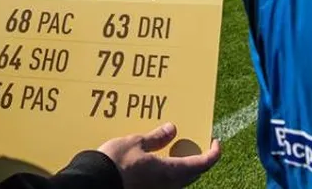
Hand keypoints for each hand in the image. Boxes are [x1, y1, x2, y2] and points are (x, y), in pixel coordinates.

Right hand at [97, 123, 221, 188]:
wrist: (95, 183)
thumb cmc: (115, 163)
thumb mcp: (136, 143)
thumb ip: (156, 137)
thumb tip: (172, 129)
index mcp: (171, 172)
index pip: (203, 163)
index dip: (214, 152)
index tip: (216, 141)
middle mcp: (169, 186)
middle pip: (194, 173)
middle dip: (198, 157)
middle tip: (195, 141)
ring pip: (181, 179)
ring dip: (183, 164)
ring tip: (176, 147)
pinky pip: (167, 182)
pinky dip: (170, 170)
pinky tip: (158, 159)